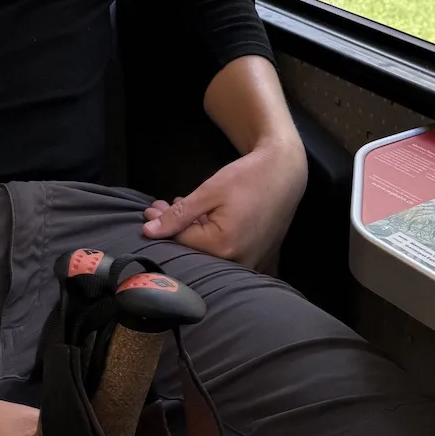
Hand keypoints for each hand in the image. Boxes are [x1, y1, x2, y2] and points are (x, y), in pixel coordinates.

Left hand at [141, 137, 307, 268]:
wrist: (285, 172)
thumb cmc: (248, 177)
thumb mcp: (210, 191)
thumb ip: (179, 215)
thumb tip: (149, 231)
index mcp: (223, 247)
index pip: (181, 243)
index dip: (162, 226)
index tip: (149, 210)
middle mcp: (238, 263)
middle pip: (195, 251)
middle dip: (175, 228)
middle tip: (160, 208)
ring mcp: (251, 263)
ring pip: (210, 253)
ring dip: (192, 233)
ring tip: (180, 210)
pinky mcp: (259, 258)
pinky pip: (228, 255)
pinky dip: (211, 239)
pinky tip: (202, 221)